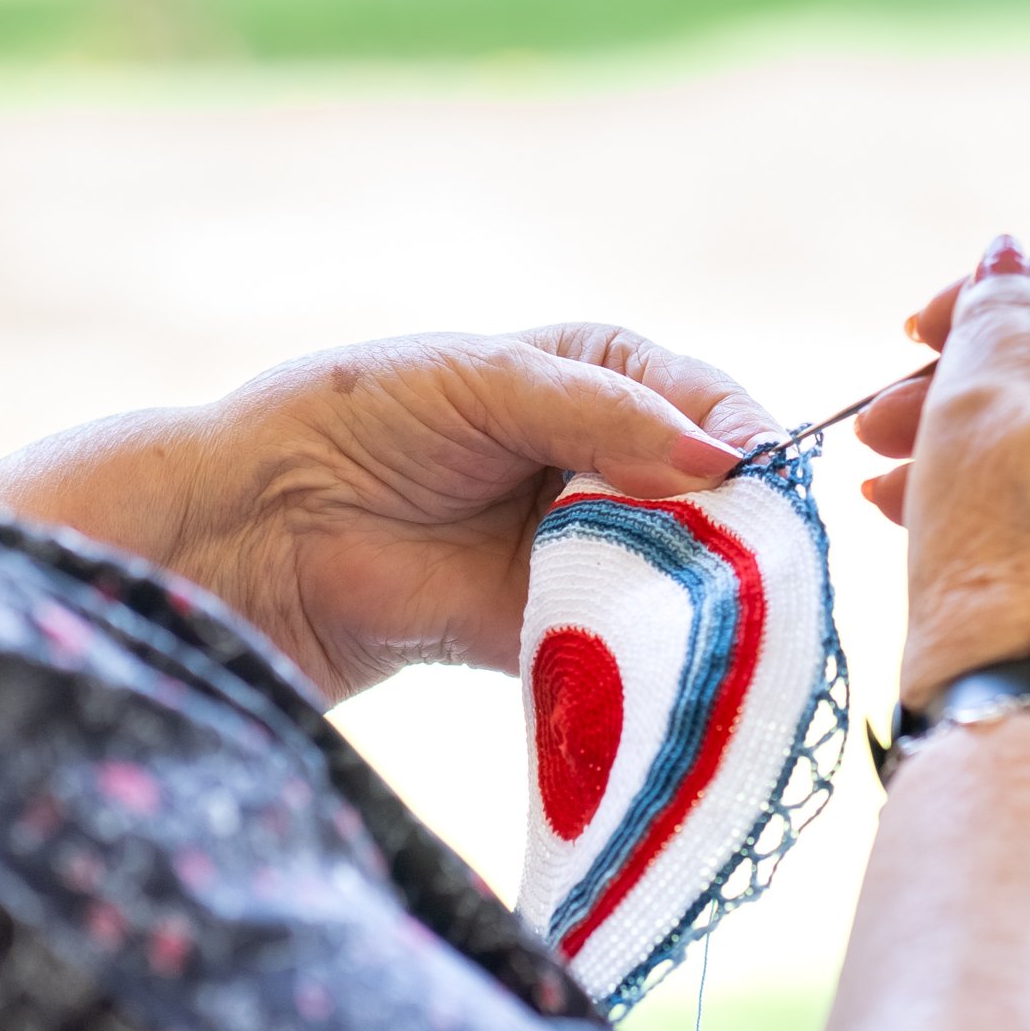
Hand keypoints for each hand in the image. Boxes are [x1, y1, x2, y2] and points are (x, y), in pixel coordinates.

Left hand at [0, 326, 777, 700]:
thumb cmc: (366, 418)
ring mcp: (593, 551)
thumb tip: (721, 456)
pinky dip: (661, 649)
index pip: (705, 399)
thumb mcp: (489, 383)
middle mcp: (611, 462)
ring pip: (689, 569)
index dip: (740, 432)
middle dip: (741, 520)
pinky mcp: (565, 633)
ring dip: (712, 588)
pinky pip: (635, 642)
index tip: (755, 468)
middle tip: (762, 550)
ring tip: (732, 605)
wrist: (267, 528)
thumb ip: (603, 413)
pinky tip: (684, 653)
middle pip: (714, 492)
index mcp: (603, 377)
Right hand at [855, 236, 1029, 707]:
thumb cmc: (996, 554)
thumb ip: (996, 313)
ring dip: (999, 445)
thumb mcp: (971, 407)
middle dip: (980, 377)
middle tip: (883, 418)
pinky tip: (959, 535)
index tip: (924, 333)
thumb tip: (1014, 260)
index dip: (1006, 285)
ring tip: (894, 487)